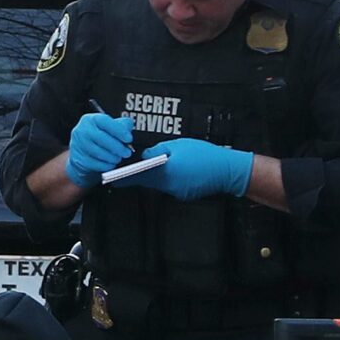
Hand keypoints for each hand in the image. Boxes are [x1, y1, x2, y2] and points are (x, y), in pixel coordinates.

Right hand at [63, 111, 134, 188]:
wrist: (82, 152)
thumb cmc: (99, 138)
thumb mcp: (109, 127)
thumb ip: (121, 125)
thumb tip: (128, 128)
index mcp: (91, 119)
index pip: (105, 121)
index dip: (119, 130)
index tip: (129, 138)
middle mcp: (82, 130)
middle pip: (101, 138)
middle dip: (117, 147)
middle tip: (127, 152)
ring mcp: (78, 145)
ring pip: (98, 152)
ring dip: (112, 157)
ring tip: (118, 158)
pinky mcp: (79, 159)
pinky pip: (95, 164)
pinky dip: (106, 165)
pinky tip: (111, 164)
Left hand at [122, 137, 255, 200]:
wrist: (228, 170)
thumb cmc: (205, 154)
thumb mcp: (179, 145)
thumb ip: (158, 150)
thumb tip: (144, 156)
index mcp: (165, 171)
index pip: (138, 177)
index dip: (123, 178)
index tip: (111, 179)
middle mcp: (168, 185)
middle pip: (146, 182)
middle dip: (137, 177)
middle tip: (126, 173)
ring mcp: (176, 192)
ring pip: (158, 185)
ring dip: (153, 178)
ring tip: (153, 168)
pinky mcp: (184, 195)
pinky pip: (169, 187)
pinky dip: (167, 181)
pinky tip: (172, 172)